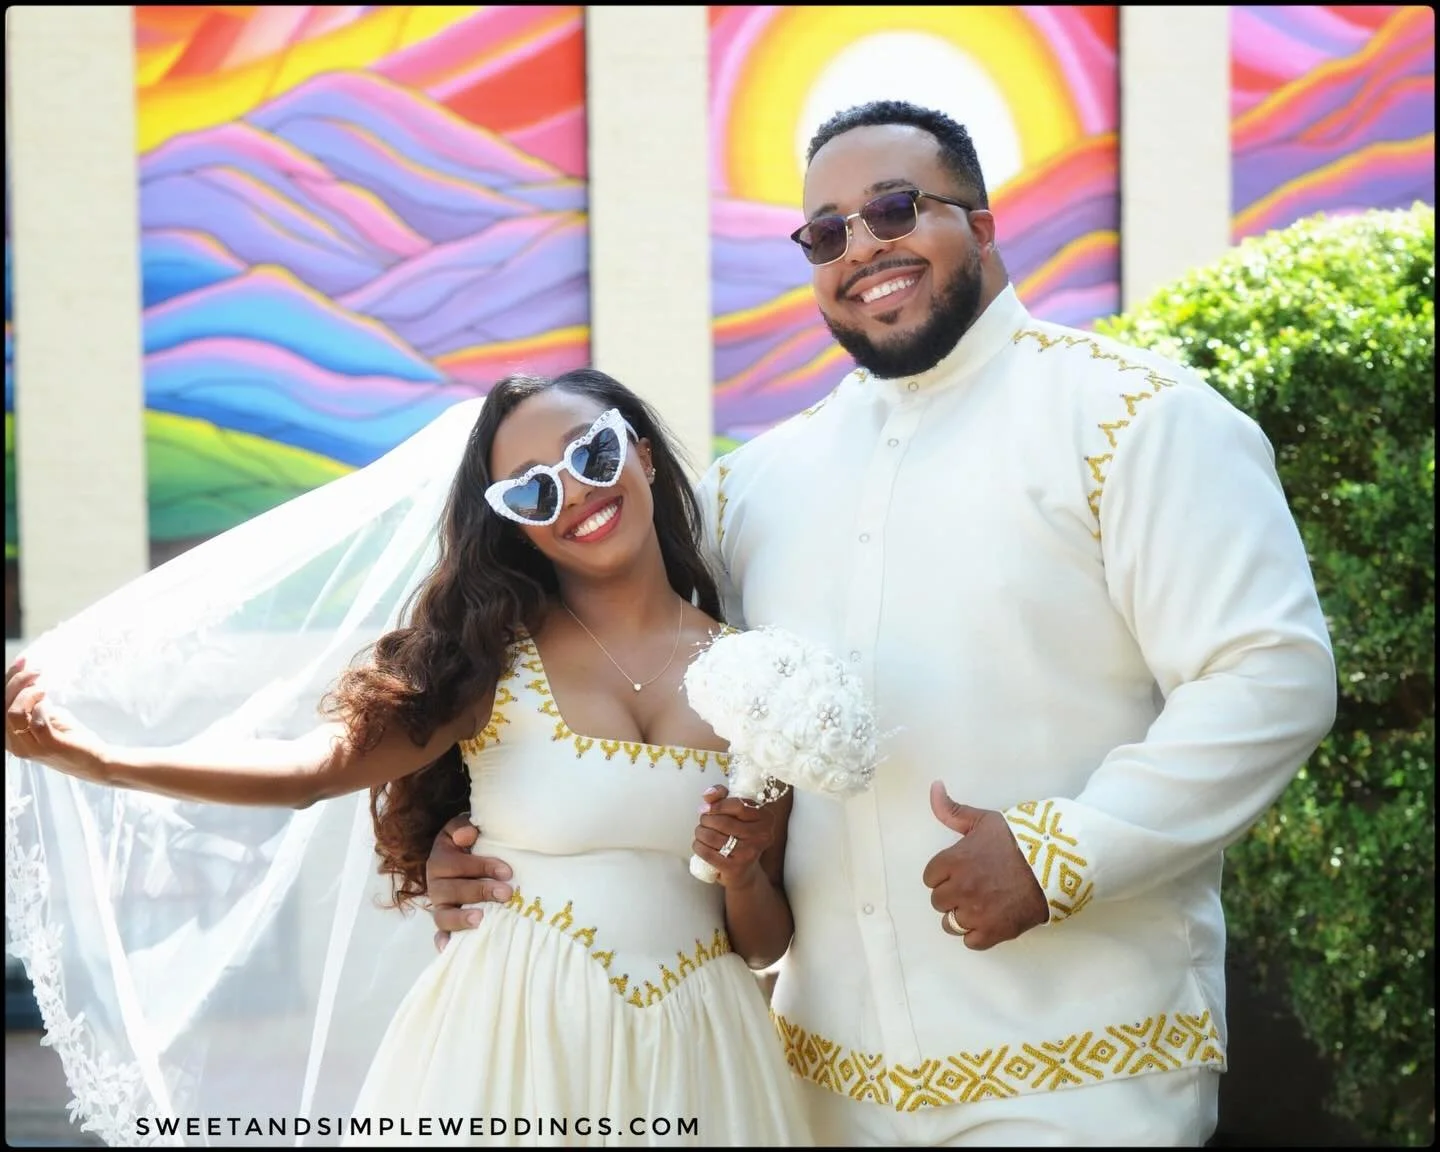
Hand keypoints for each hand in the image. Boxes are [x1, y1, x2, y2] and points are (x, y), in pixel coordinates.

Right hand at [5, 657, 107, 780]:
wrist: (94, 761)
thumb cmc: (70, 738)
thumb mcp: (46, 716)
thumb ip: (33, 704)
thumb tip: (29, 680)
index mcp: (11, 736)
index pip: (0, 706)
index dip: (8, 681)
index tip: (22, 662)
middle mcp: (14, 744)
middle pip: (3, 707)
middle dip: (17, 682)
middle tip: (36, 670)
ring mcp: (30, 748)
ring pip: (14, 714)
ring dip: (28, 694)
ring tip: (44, 688)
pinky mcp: (49, 747)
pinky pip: (37, 723)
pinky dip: (41, 708)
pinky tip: (48, 702)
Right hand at [426, 813, 513, 952]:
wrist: (461, 856)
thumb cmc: (469, 843)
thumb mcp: (464, 828)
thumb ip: (464, 826)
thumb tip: (466, 835)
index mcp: (440, 859)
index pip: (457, 864)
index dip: (482, 866)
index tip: (507, 871)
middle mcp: (436, 884)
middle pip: (452, 890)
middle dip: (480, 891)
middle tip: (506, 893)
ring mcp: (440, 906)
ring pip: (443, 915)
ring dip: (461, 918)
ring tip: (481, 919)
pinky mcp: (445, 923)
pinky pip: (440, 934)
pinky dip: (444, 941)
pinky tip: (451, 948)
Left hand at [692, 784, 779, 889]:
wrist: (744, 869)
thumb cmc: (738, 834)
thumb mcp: (736, 811)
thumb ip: (722, 796)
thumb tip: (707, 795)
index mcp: (766, 818)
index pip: (739, 806)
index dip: (718, 805)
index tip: (706, 807)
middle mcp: (761, 836)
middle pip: (723, 822)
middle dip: (706, 819)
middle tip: (703, 821)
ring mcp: (749, 853)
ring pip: (713, 837)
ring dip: (700, 832)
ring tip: (700, 832)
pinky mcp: (735, 868)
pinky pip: (708, 853)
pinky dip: (698, 846)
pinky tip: (699, 844)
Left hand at [921, 781, 1048, 950]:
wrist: (1057, 863)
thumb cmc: (1019, 839)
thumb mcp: (984, 820)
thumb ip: (953, 810)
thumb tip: (934, 787)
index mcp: (953, 861)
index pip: (930, 877)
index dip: (944, 874)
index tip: (960, 871)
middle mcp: (960, 889)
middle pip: (938, 901)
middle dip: (952, 894)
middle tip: (973, 887)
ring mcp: (976, 913)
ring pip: (951, 923)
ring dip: (962, 915)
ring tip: (980, 905)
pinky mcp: (994, 932)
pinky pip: (970, 941)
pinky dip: (977, 934)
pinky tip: (989, 921)